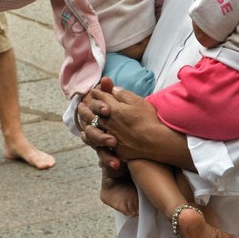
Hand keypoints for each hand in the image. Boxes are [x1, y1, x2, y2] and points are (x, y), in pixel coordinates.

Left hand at [76, 77, 194, 168]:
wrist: (157, 142)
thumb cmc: (149, 120)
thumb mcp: (137, 101)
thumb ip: (122, 94)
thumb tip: (112, 89)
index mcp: (113, 109)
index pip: (101, 98)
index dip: (97, 93)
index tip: (93, 90)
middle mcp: (108, 122)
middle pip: (91, 113)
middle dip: (86, 106)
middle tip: (81, 104)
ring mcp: (110, 136)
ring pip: (91, 128)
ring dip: (86, 122)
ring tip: (84, 120)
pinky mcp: (114, 149)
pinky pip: (98, 144)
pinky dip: (92, 138)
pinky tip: (90, 137)